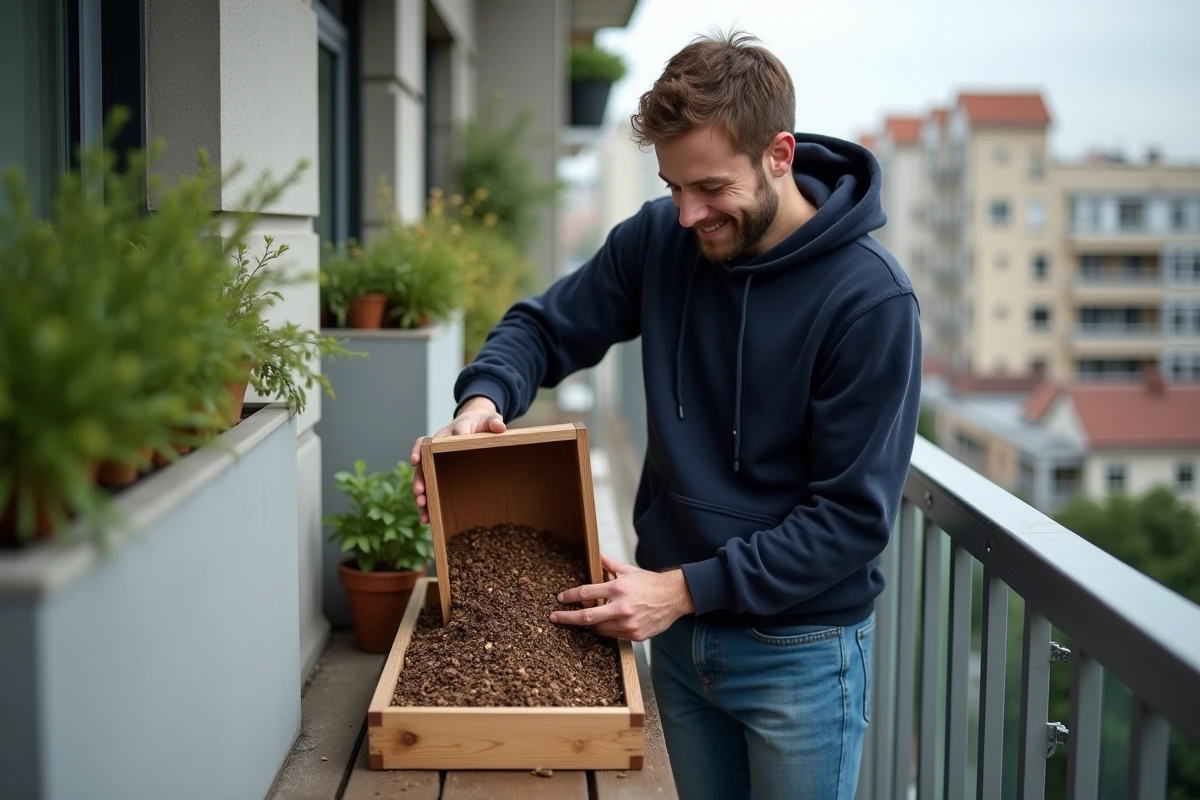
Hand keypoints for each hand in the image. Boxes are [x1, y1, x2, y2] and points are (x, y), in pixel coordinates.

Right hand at [410, 396, 505, 523]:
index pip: (430, 442)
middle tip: (420, 491)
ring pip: (424, 479)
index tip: (415, 460)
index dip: (420, 451)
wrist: (477, 426)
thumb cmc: (481, 423)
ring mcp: (439, 463)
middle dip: (420, 478)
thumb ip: (494, 421)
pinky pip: (432, 489)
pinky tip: (428, 518)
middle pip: (423, 465)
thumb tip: (500, 427)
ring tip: (422, 506)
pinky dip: (429, 505)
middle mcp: (437, 450)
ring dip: (422, 493)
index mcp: (447, 435)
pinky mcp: (443, 475)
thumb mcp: (489, 420)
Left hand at [550, 554, 694, 641]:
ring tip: (587, 617)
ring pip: (598, 628)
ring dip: (590, 624)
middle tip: (554, 617)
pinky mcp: (634, 635)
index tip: (560, 598)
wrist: (674, 597)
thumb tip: (596, 554)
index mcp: (618, 589)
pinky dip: (606, 629)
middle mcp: (621, 607)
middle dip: (567, 617)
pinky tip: (607, 622)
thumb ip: (609, 565)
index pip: (586, 593)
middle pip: (586, 616)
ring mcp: (628, 624)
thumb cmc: (650, 583)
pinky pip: (612, 635)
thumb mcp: (628, 571)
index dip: (570, 596)